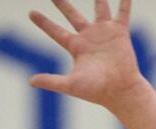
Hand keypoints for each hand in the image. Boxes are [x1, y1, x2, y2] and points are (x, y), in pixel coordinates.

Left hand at [28, 0, 145, 110]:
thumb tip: (30, 82)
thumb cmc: (96, 90)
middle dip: (63, 4)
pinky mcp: (120, 32)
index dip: (44, 22)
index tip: (31, 13)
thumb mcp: (70, 84)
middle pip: (73, 15)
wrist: (120, 91)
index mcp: (76, 47)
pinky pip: (123, 12)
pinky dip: (125, 1)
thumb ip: (51, 81)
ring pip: (100, 9)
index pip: (56, 32)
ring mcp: (104, 33)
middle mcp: (89, 37)